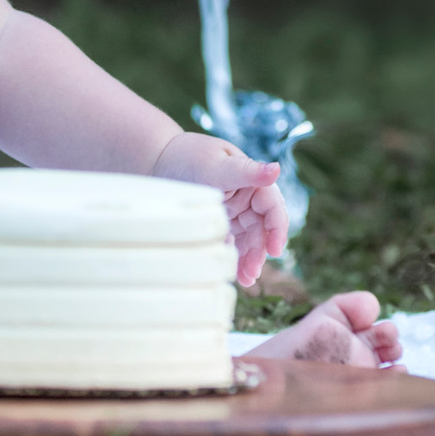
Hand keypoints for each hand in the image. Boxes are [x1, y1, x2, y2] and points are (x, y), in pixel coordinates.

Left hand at [151, 132, 288, 285]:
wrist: (157, 159)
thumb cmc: (189, 156)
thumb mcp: (217, 166)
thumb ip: (247, 172)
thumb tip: (277, 169)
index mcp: (252, 180)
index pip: (273, 206)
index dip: (278, 228)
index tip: (275, 251)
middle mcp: (246, 197)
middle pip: (261, 228)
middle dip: (259, 251)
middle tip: (252, 274)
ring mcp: (233, 210)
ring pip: (249, 238)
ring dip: (250, 258)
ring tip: (246, 279)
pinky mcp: (219, 221)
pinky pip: (232, 242)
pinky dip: (234, 256)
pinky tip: (234, 272)